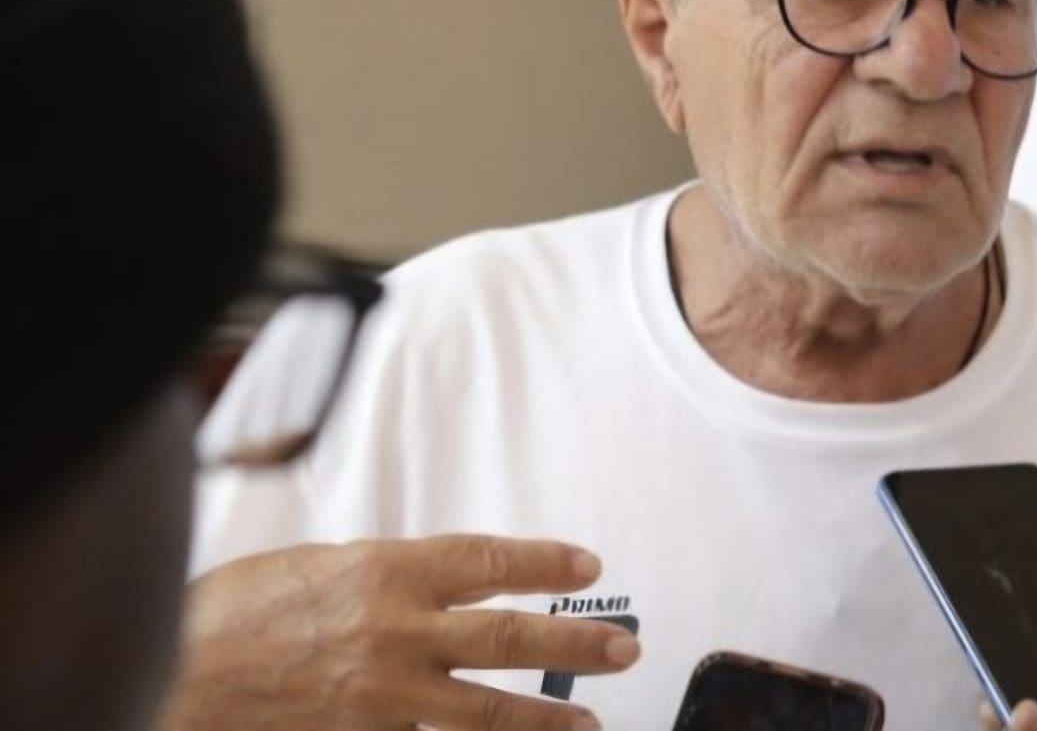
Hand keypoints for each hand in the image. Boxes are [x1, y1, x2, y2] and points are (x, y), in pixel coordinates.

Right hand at [159, 535, 639, 730]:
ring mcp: (385, 694)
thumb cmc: (235, 614)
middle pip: (511, 636)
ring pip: (489, 708)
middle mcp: (397, 629)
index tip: (588, 566)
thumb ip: (385, 578)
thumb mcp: (319, 567)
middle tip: (624, 648)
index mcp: (387, 569)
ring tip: (591, 723)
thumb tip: (439, 584)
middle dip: (577, 642)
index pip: (489, 561)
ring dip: (547, 717)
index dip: (545, 563)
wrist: (173, 677)